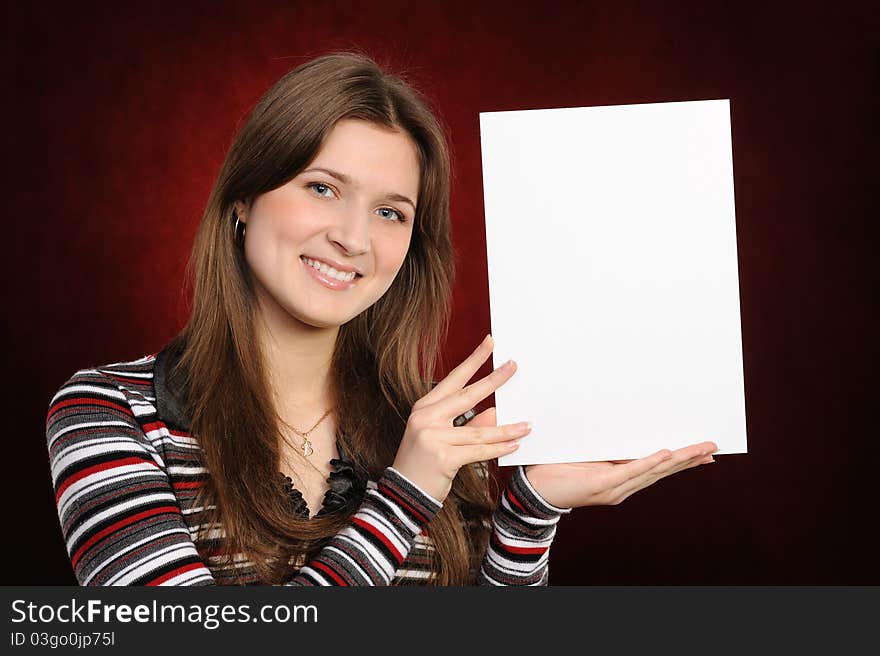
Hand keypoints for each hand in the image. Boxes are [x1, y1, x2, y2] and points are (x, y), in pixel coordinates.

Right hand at [392, 334, 529, 501]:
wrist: (402, 494)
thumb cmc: (422, 463)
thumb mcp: (440, 437)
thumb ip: (467, 424)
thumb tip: (495, 413)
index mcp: (425, 407)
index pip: (454, 379)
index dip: (473, 360)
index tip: (489, 343)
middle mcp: (426, 418)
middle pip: (468, 395)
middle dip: (495, 380)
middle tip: (514, 366)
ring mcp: (433, 437)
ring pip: (480, 430)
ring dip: (507, 428)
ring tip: (527, 424)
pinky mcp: (443, 457)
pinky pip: (479, 451)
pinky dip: (499, 448)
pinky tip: (515, 444)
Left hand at [524, 441, 718, 508]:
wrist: (534, 490)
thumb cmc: (557, 468)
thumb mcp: (588, 453)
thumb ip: (607, 445)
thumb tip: (624, 421)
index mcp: (622, 478)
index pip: (659, 468)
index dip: (683, 460)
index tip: (705, 452)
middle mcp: (623, 486)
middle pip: (664, 470)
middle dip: (690, 459)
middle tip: (714, 447)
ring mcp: (615, 487)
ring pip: (654, 471)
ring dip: (680, 459)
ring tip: (701, 449)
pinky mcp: (603, 484)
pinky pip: (632, 471)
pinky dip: (650, 462)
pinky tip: (668, 453)